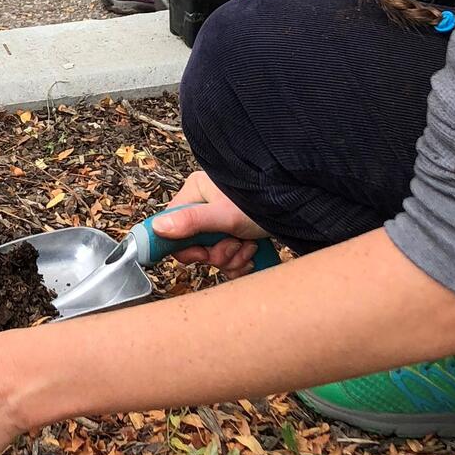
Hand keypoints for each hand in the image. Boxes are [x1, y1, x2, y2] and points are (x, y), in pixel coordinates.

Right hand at [151, 169, 265, 276]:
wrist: (297, 206)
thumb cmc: (262, 202)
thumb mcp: (224, 215)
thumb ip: (191, 221)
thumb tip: (157, 227)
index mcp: (196, 192)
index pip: (171, 226)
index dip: (185, 247)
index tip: (201, 255)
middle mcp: (205, 205)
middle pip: (195, 245)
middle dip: (218, 253)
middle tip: (234, 245)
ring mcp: (221, 221)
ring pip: (213, 254)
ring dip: (233, 258)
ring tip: (249, 246)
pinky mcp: (235, 233)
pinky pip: (228, 258)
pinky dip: (241, 261)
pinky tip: (254, 251)